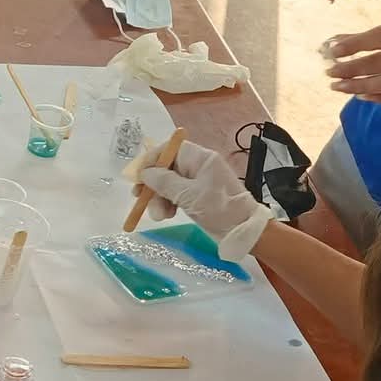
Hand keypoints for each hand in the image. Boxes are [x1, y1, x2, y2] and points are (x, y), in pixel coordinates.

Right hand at [140, 142, 271, 260]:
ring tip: (159, 215)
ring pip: (169, 184)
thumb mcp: (188, 195)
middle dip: (153, 184)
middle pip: (167, 168)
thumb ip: (164, 181)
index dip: (151, 160)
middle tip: (139, 198)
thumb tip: (145, 173)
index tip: (137, 176)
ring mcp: (198, 182)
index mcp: (200, 158)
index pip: (169, 149)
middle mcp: (198, 166)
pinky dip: (169, 204)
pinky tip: (167, 215)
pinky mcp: (198, 197)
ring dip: (159, 198)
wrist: (244, 232)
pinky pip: (176, 195)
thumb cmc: (219, 209)